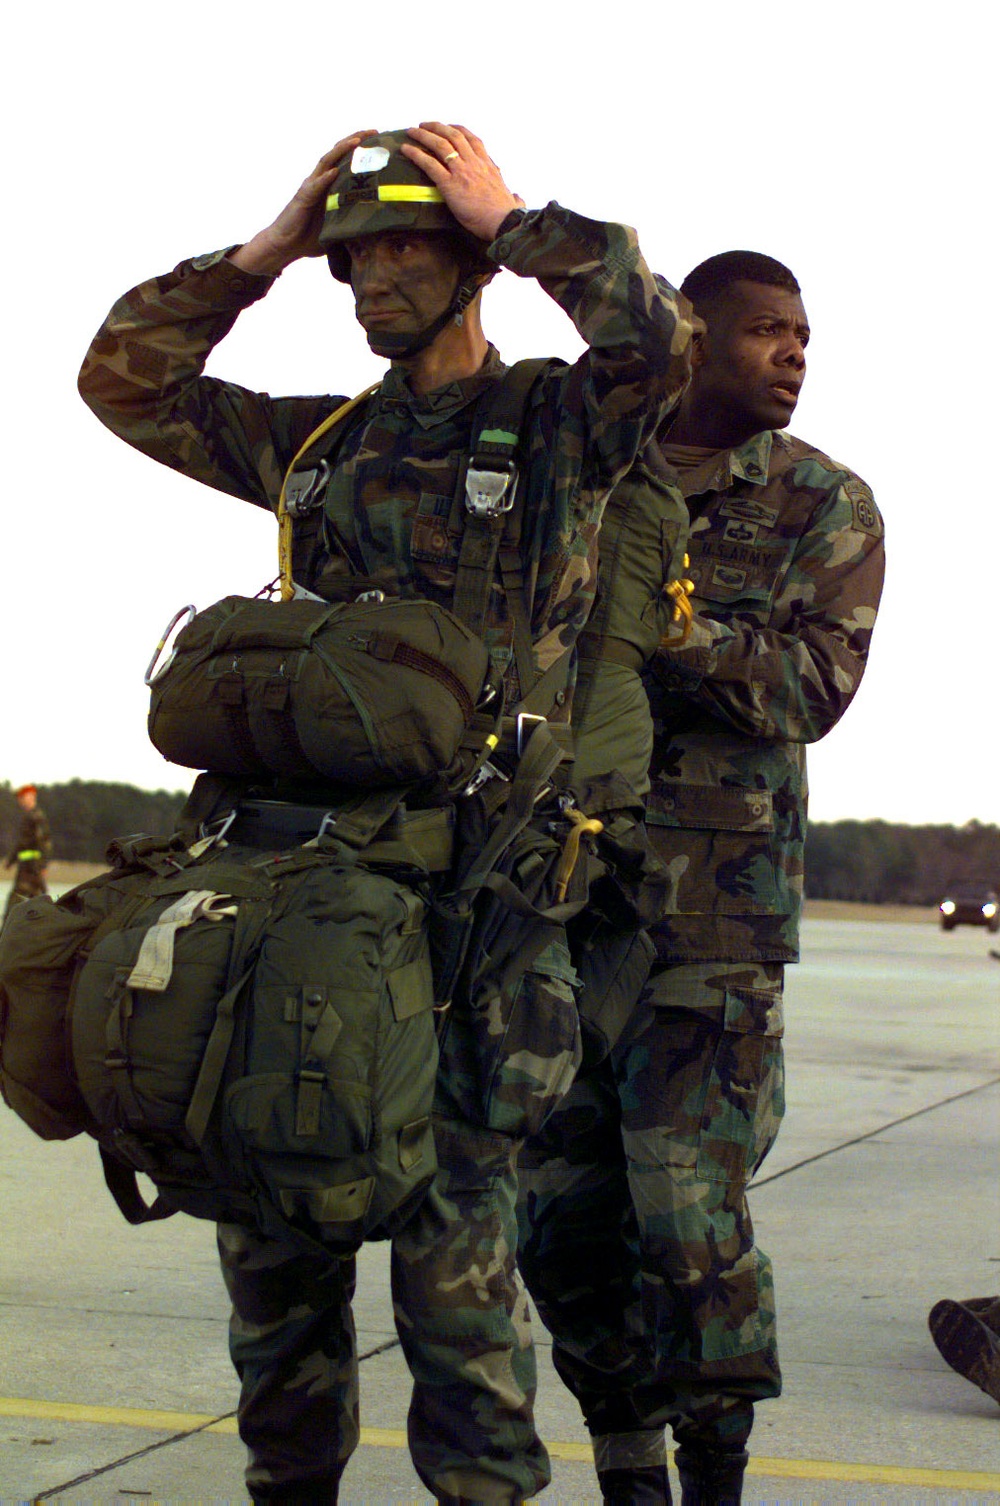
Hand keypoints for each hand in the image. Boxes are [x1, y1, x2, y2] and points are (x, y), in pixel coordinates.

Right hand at [230, 131, 376, 276]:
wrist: (285, 245)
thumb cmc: (310, 238)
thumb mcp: (337, 228)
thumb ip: (352, 221)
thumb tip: (376, 228)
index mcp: (329, 186)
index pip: (346, 161)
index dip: (361, 150)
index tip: (379, 141)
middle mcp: (319, 181)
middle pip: (338, 154)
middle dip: (355, 140)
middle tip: (373, 131)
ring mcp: (311, 187)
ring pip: (327, 163)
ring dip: (342, 150)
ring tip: (357, 141)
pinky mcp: (303, 198)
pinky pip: (315, 186)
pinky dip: (326, 178)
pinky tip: (336, 171)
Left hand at [401, 123, 523, 242]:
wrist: (503, 222)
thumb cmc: (507, 215)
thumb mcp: (512, 199)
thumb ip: (514, 196)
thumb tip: (517, 198)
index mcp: (488, 165)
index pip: (473, 139)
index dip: (459, 130)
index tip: (450, 127)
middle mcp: (474, 163)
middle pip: (454, 136)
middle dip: (438, 127)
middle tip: (425, 125)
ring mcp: (461, 172)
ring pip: (440, 145)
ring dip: (424, 135)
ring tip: (412, 131)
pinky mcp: (450, 184)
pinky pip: (429, 164)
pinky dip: (416, 154)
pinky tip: (406, 149)